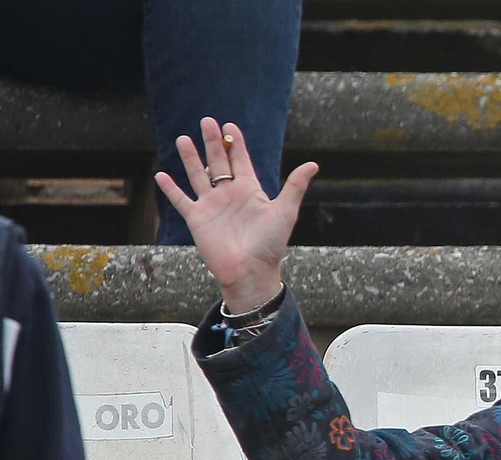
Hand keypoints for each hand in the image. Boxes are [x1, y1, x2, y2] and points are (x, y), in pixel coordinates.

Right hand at [154, 116, 318, 311]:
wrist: (251, 271)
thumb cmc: (271, 244)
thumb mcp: (285, 211)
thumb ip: (295, 186)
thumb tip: (313, 164)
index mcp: (250, 190)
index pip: (241, 161)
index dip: (236, 144)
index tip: (230, 125)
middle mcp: (229, 195)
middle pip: (218, 162)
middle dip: (213, 142)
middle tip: (206, 121)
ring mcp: (212, 206)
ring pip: (198, 175)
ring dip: (190, 158)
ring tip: (183, 138)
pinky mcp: (197, 218)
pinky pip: (181, 200)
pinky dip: (171, 189)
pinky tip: (161, 175)